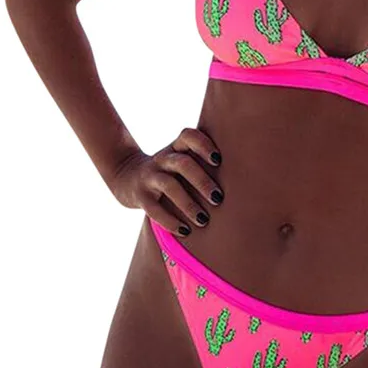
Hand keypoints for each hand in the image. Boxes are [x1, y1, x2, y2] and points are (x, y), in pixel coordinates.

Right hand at [108, 127, 223, 243]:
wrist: (126, 177)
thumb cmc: (169, 171)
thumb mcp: (180, 159)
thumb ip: (202, 162)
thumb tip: (241, 180)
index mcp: (176, 147)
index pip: (188, 136)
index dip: (203, 145)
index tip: (219, 161)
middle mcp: (163, 159)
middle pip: (183, 164)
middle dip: (202, 181)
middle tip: (219, 198)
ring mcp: (149, 176)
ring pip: (169, 186)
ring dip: (188, 204)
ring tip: (204, 220)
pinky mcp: (140, 196)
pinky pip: (154, 209)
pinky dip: (170, 221)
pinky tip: (185, 231)